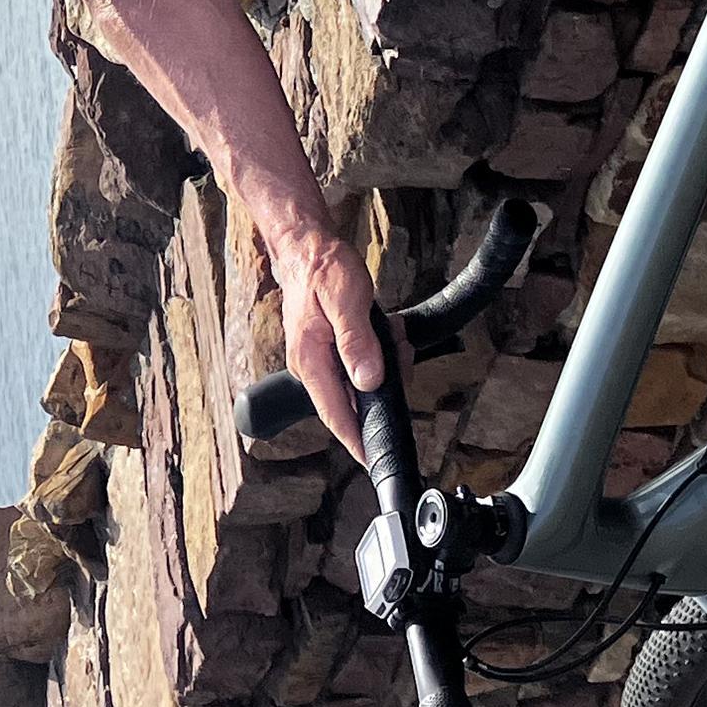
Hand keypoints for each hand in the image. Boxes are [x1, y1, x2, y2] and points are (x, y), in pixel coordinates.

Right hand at [259, 206, 389, 464]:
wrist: (307, 246)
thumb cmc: (322, 269)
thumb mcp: (347, 301)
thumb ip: (357, 342)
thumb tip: (368, 382)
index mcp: (311, 361)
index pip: (335, 415)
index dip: (356, 441)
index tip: (374, 461)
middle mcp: (312, 367)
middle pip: (353, 401)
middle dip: (383, 386)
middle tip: (399, 355)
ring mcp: (320, 359)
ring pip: (360, 381)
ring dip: (384, 363)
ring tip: (392, 334)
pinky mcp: (330, 349)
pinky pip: (360, 363)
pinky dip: (379, 352)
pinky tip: (386, 331)